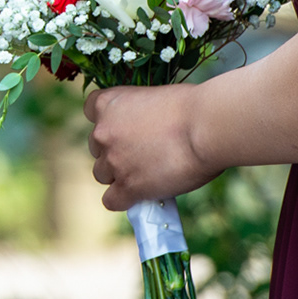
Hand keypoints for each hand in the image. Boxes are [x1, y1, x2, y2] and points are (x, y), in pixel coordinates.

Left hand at [84, 83, 219, 210]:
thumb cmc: (193, 107)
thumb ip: (140, 114)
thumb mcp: (156, 98)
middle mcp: (103, 132)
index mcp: (107, 103)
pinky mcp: (127, 187)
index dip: (108, 121)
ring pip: (102, 175)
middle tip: (142, 154)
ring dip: (119, 175)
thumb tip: (144, 130)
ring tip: (146, 175)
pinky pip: (111, 200)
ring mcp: (113, 161)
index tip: (125, 126)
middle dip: (114, 150)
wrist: (207, 127)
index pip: (90, 111)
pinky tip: (138, 196)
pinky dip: (123, 200)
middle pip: (97, 147)